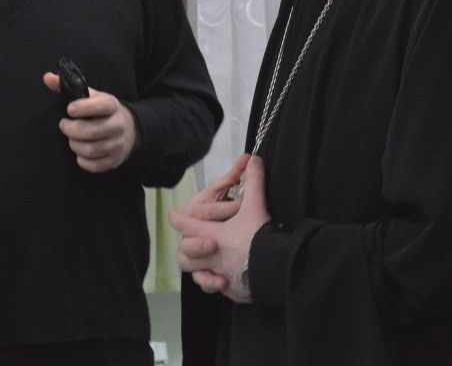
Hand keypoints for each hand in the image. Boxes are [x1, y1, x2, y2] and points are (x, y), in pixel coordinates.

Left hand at [42, 71, 137, 172]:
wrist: (130, 130)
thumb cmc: (103, 112)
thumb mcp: (91, 96)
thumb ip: (67, 86)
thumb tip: (46, 77)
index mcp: (112, 105)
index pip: (101, 106)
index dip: (84, 107)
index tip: (69, 109)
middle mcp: (118, 124)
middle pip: (92, 131)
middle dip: (72, 130)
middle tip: (64, 126)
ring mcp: (118, 144)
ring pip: (91, 150)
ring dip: (75, 145)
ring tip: (72, 139)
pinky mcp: (115, 160)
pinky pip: (95, 166)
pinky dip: (82, 161)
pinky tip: (80, 153)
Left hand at [170, 155, 269, 303]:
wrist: (278, 270)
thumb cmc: (261, 238)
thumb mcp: (256, 206)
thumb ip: (252, 182)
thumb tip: (252, 159)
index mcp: (214, 236)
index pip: (188, 226)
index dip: (180, 220)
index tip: (174, 216)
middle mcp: (213, 258)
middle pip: (186, 257)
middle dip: (188, 250)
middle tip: (192, 244)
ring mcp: (222, 277)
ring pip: (200, 277)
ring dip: (203, 271)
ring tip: (210, 267)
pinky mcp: (235, 291)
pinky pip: (221, 290)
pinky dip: (223, 284)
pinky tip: (229, 279)